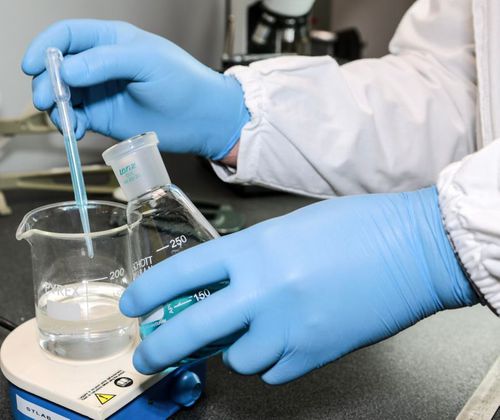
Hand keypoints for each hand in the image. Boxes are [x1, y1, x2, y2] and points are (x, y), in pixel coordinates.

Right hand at [22, 19, 248, 159]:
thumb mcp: (146, 61)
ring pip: (63, 95)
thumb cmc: (183, 81)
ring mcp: (101, 92)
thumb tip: (66, 70)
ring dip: (56, 106)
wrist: (202, 118)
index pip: (66, 36)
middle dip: (47, 82)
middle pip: (58, 67)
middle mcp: (101, 65)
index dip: (44, 48)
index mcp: (110, 40)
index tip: (32, 66)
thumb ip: (105, 62)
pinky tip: (75, 130)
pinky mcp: (105, 118)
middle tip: (48, 99)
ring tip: (65, 119)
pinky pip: (76, 118)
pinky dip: (69, 124)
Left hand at [119, 187, 476, 383]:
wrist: (413, 249)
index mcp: (253, 250)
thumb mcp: (289, 231)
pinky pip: (274, 372)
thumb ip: (250, 261)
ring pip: (238, 359)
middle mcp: (262, 292)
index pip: (181, 272)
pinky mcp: (314, 355)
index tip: (134, 306)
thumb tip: (222, 288)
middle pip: (190, 330)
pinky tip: (288, 339)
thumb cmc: (355, 228)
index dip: (148, 292)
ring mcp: (287, 328)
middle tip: (146, 356)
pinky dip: (273, 361)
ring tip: (257, 331)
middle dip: (159, 348)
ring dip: (238, 349)